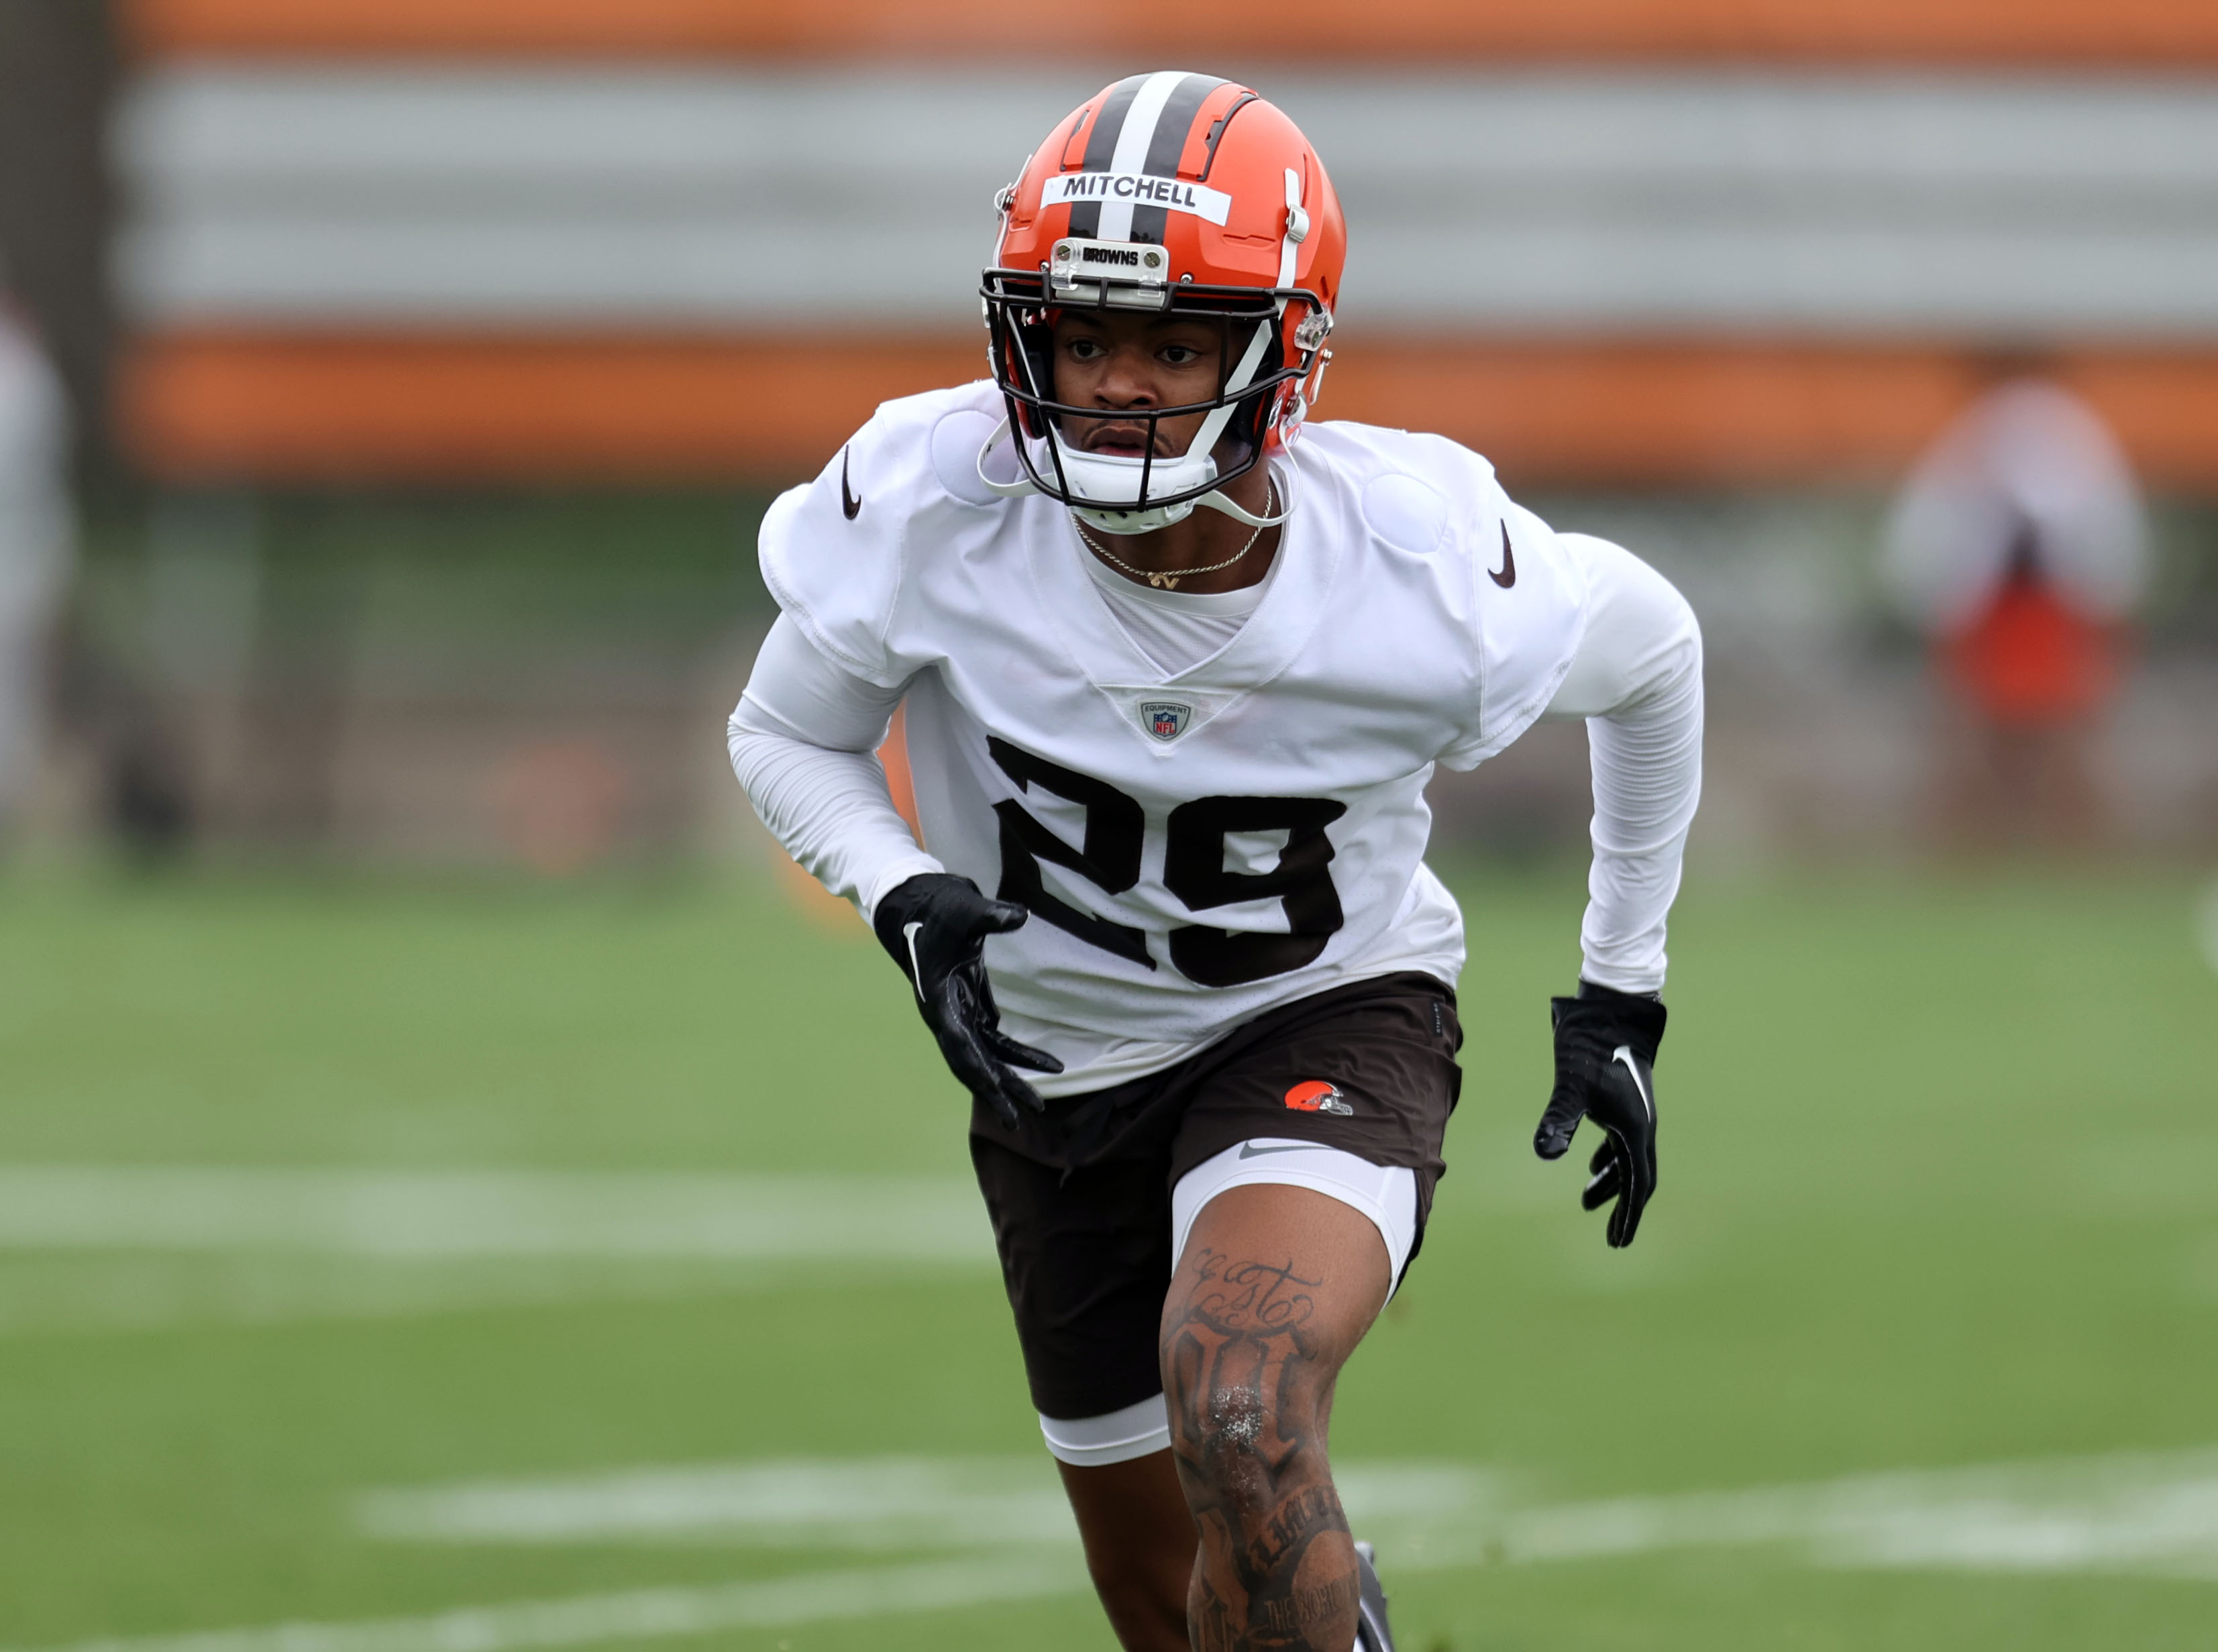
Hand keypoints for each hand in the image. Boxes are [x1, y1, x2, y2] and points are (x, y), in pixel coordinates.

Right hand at [871, 873, 1063, 1127]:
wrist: (911, 898)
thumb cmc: (936, 903)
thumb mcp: (964, 907)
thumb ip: (989, 915)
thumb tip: (1019, 915)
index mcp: (938, 999)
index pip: (960, 1045)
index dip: (980, 1071)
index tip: (998, 1096)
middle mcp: (944, 1013)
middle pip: (971, 1062)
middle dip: (995, 1090)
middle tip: (1019, 1119)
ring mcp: (955, 1010)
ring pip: (984, 1054)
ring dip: (1008, 1077)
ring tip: (1037, 1103)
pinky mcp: (967, 1001)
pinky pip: (993, 1036)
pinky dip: (1014, 1051)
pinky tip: (1038, 1063)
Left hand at [1532, 982, 1666, 1247]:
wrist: (1611, 1009)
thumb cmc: (1592, 1046)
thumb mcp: (1572, 1085)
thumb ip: (1559, 1118)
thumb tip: (1545, 1154)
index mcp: (1636, 1128)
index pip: (1637, 1183)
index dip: (1627, 1215)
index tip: (1617, 1242)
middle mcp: (1641, 1124)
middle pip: (1636, 1177)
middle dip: (1622, 1207)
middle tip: (1611, 1237)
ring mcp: (1633, 1111)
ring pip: (1626, 1158)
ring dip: (1610, 1181)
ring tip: (1586, 1200)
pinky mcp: (1622, 1099)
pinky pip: (1620, 1140)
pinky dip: (1607, 1157)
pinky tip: (1589, 1163)